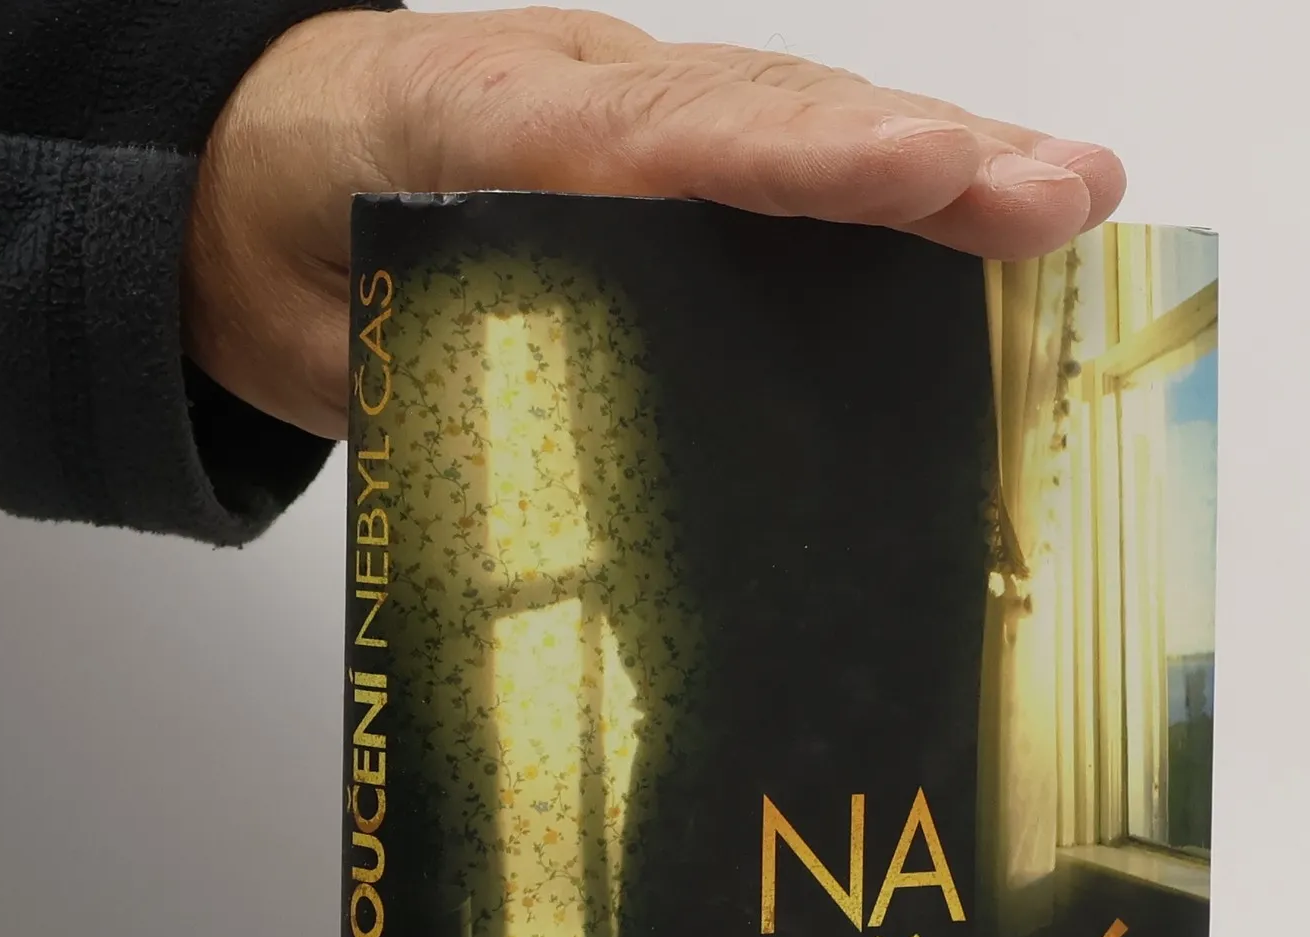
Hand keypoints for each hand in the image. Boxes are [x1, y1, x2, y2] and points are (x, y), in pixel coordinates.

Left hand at [183, 6, 1124, 438]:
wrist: (238, 184)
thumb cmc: (295, 233)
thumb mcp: (329, 307)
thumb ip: (426, 355)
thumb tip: (559, 457)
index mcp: (493, 124)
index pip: (664, 131)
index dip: (797, 157)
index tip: (919, 171)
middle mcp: (591, 106)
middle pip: (773, 116)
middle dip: (922, 159)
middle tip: (1060, 195)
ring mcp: (637, 125)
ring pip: (800, 126)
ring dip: (940, 169)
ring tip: (1071, 198)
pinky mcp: (659, 177)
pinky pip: (778, 171)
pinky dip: (885, 195)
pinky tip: (985, 226)